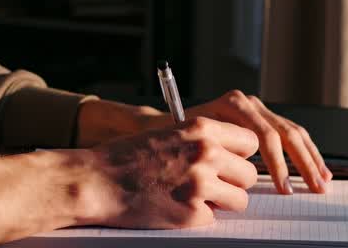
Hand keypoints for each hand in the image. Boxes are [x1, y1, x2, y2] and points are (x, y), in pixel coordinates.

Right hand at [68, 117, 259, 229]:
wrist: (97, 181)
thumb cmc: (126, 157)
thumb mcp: (169, 133)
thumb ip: (203, 141)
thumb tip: (235, 156)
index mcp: (201, 129)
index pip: (250, 142)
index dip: (239, 155)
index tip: (227, 162)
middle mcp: (206, 153)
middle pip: (249, 175)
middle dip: (232, 182)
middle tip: (208, 183)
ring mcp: (201, 185)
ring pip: (240, 200)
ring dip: (221, 202)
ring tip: (192, 196)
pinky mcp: (193, 213)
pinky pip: (215, 218)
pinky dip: (199, 216)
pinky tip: (176, 206)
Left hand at [150, 90, 332, 193]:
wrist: (167, 122)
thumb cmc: (176, 136)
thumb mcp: (195, 142)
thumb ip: (220, 153)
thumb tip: (245, 175)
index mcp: (233, 104)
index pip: (265, 136)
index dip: (277, 165)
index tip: (283, 189)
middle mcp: (249, 103)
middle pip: (285, 133)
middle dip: (302, 164)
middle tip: (314, 188)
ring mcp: (259, 109)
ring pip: (294, 132)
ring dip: (311, 159)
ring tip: (322, 182)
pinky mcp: (265, 118)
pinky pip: (291, 134)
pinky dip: (307, 153)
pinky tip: (318, 169)